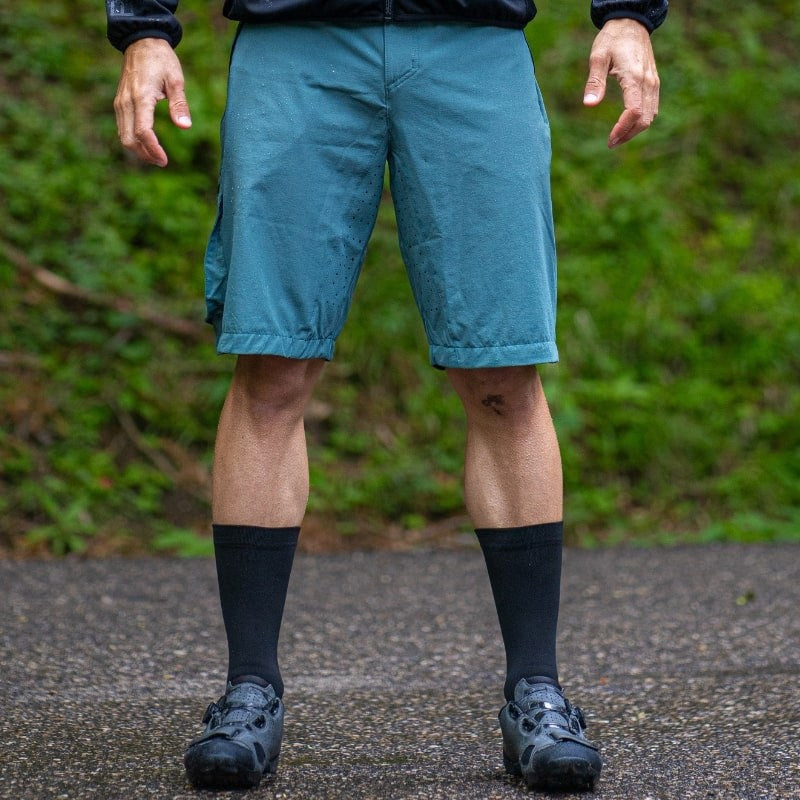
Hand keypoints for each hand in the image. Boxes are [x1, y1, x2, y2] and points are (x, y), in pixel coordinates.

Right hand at [114, 38, 190, 166]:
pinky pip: (122, 128)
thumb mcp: (176, 79)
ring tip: (156, 157)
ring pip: (123, 135)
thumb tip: (185, 126)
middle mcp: (126, 102)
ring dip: (138, 150)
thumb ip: (180, 104)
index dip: (153, 149)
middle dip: (144, 154)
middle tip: (162, 162)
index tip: (164, 160)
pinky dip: (133, 140)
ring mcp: (120, 103)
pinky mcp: (119, 103)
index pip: (143, 131)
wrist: (141, 42)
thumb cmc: (161, 59)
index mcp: (141, 97)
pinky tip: (147, 145)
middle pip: (129, 139)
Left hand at [583, 19, 659, 148]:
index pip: (634, 112)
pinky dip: (642, 120)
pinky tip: (628, 125)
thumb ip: (594, 82)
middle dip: (628, 135)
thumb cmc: (612, 39)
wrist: (631, 22)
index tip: (609, 139)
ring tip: (618, 137)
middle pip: (644, 119)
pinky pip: (652, 108)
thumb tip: (589, 105)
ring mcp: (653, 82)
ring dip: (635, 130)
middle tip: (611, 143)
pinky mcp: (654, 82)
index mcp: (635, 77)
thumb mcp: (598, 57)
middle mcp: (648, 82)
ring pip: (651, 115)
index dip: (622, 129)